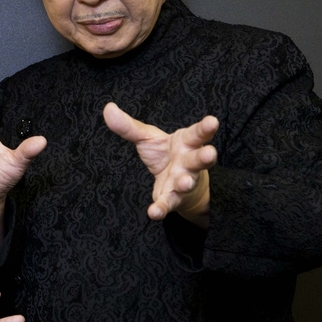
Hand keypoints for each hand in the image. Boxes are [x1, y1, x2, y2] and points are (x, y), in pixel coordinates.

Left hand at [103, 102, 217, 226]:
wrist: (177, 181)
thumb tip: (108, 109)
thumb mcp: (148, 137)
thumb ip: (130, 126)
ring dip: (187, 182)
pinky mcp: (173, 198)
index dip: (206, 127)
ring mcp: (183, 181)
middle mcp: (189, 162)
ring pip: (188, 182)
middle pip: (200, 159)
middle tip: (210, 153)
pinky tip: (153, 213)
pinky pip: (168, 204)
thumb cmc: (166, 154)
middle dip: (206, 156)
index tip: (212, 121)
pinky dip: (161, 209)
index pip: (198, 133)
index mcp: (187, 143)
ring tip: (185, 182)